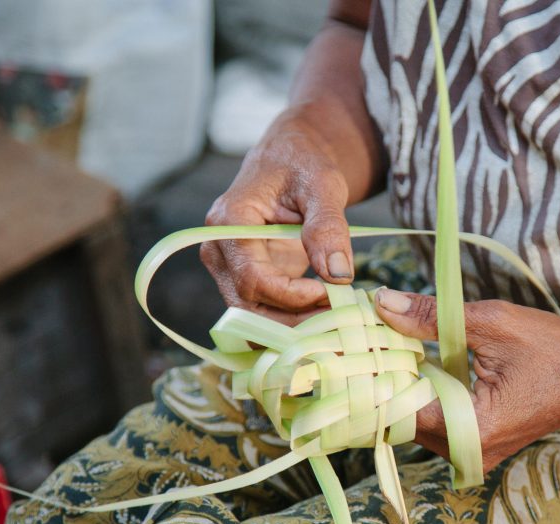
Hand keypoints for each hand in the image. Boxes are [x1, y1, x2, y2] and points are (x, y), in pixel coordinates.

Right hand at [201, 112, 354, 324]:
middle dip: (294, 319)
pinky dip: (290, 322)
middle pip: (247, 305)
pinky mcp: (243, 278)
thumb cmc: (304, 165)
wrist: (291, 160)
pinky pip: (260, 313)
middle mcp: (218, 248)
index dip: (292, 296)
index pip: (253, 278)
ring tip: (335, 319)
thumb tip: (338, 274)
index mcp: (229, 221)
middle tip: (340, 317)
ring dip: (293, 327)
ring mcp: (228, 267)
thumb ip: (328, 227)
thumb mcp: (323, 186)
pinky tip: (322, 318)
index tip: (332, 292)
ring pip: (251, 317)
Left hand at [375, 289, 559, 471]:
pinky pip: (433, 419)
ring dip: (400, 384)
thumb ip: (431, 317)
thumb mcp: (492, 322)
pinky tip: (411, 359)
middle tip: (363, 338)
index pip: (398, 412)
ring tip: (384, 343)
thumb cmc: (555, 349)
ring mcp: (472, 452)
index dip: (372, 377)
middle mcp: (469, 453)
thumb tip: (381, 302)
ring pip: (414, 420)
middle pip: (401, 419)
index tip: (354, 345)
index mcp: (473, 431)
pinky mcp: (475, 443)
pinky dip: (421, 390)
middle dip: (382, 378)